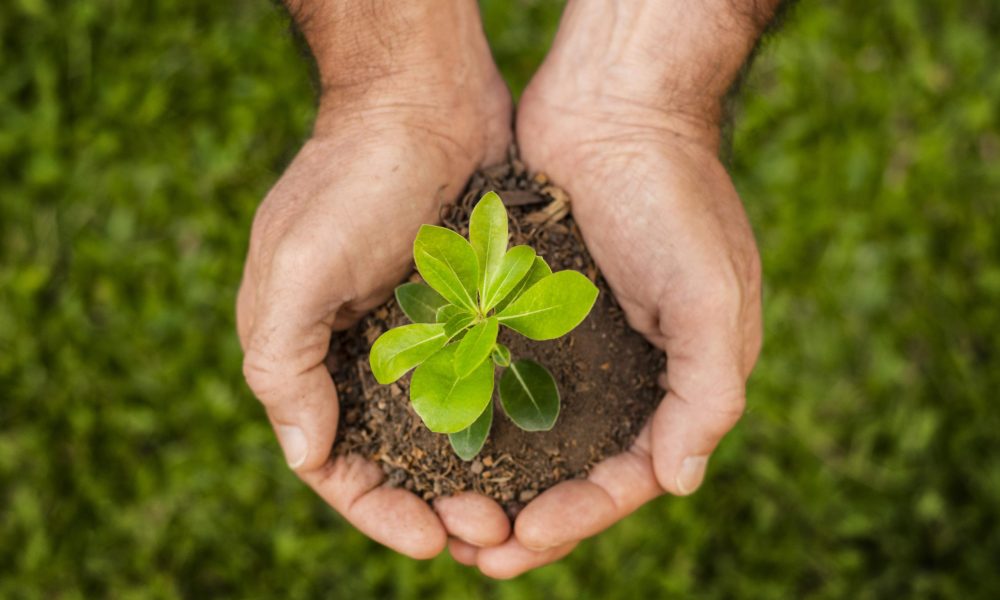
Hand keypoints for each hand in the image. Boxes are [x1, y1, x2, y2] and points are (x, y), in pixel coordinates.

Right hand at [237, 1, 514, 558]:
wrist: (423, 100)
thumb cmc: (351, 179)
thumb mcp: (295, 269)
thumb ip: (283, 363)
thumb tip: (305, 455)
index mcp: (310, 355)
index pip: (337, 461)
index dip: (379, 510)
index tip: (430, 542)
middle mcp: (364, 355)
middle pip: (398, 459)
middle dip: (437, 505)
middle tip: (490, 533)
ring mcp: (421, 335)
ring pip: (450, 433)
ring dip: (479, 477)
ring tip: (520, 510)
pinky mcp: (471, 311)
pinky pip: (487, 384)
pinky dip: (506, 423)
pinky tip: (541, 450)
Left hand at [454, 0, 769, 576]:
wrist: (615, 108)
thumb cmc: (673, 198)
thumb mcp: (713, 297)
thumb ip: (708, 391)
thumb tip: (678, 483)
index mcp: (678, 383)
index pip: (631, 476)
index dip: (581, 517)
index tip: (522, 537)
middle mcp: (626, 375)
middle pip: (575, 473)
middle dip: (529, 519)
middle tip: (474, 552)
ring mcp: (574, 346)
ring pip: (530, 438)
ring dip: (493, 481)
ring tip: (442, 516)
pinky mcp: (527, 315)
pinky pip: (499, 381)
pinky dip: (473, 417)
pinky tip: (430, 442)